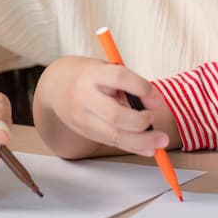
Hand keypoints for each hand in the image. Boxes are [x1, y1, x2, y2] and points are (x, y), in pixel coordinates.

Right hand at [37, 57, 169, 156]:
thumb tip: (154, 103)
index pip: (118, 78)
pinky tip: (148, 148)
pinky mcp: (85, 132)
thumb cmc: (90, 76)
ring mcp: (83, 118)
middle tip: (152, 119)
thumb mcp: (107, 69)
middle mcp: (85, 97)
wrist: (57, 87)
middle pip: (114, 115)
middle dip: (140, 122)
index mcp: (92, 74)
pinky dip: (133, 147)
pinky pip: (112, 142)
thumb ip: (129, 83)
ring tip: (160, 141)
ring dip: (141, 141)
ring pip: (114, 135)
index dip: (141, 87)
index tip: (155, 97)